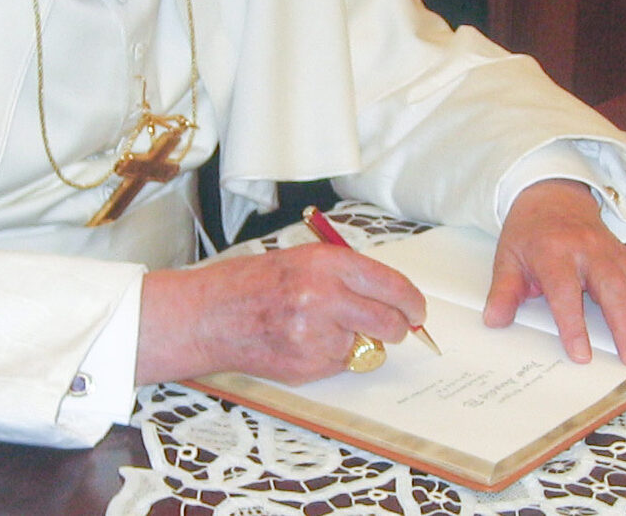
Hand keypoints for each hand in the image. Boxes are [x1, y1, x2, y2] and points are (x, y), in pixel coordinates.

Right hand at [136, 242, 422, 384]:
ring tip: (319, 328)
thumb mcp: (302, 260)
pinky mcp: (307, 365)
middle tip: (392, 328)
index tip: (417, 311)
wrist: (208, 315)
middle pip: (389, 322)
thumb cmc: (251, 283)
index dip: (412, 302)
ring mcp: (316, 335)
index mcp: (327, 263)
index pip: (392, 285)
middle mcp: (325, 297)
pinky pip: (339, 365)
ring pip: (365, 347)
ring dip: (355, 343)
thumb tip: (391, 296)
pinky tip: (301, 343)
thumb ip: (346, 275)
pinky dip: (330, 358)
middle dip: (397, 329)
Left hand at [485, 179, 625, 367]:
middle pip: (613, 288)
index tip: (581, 355)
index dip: (573, 324)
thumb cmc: (531, 233)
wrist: (553, 197)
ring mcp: (615, 254)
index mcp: (555, 252)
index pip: (565, 291)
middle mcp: (590, 251)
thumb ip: (504, 290)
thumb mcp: (508, 257)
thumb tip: (495, 320)